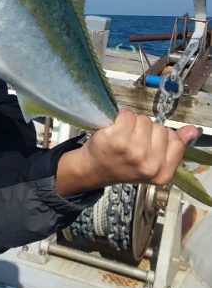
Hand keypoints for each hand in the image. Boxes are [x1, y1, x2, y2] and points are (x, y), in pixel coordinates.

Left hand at [56, 109, 197, 195]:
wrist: (94, 170)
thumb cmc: (123, 164)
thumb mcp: (153, 161)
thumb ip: (175, 146)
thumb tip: (193, 130)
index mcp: (162, 174)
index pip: (175, 140)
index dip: (160, 137)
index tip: (147, 146)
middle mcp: (149, 165)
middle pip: (159, 128)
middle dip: (146, 130)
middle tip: (131, 143)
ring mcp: (133, 151)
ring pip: (144, 120)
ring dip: (133, 123)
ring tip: (122, 137)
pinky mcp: (116, 139)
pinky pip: (128, 114)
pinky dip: (121, 116)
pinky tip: (114, 129)